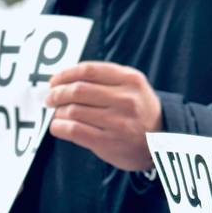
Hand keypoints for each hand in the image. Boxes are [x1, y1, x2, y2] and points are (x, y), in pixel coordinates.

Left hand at [46, 61, 161, 169]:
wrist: (161, 142)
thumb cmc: (141, 112)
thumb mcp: (134, 87)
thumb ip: (106, 78)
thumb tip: (67, 78)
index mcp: (130, 80)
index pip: (89, 70)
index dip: (66, 74)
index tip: (55, 80)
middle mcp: (125, 99)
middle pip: (78, 90)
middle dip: (57, 93)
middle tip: (50, 97)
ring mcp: (117, 122)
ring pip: (73, 110)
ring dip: (58, 111)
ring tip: (57, 113)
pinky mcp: (107, 142)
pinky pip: (74, 130)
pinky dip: (59, 127)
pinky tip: (58, 126)